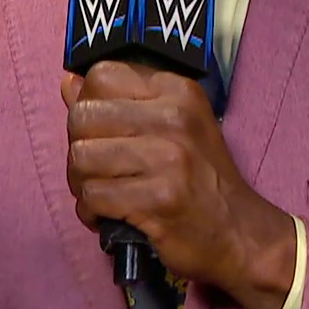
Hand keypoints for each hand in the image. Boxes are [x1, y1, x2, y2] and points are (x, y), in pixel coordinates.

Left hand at [61, 61, 295, 308]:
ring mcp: (168, 159)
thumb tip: (69, 83)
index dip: (88, 106)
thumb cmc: (201, 179)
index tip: (103, 133)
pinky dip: (90, 213)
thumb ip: (119, 103)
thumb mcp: (172, 126)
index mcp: (176, 91)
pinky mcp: (159, 200)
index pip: (101, 76)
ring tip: (102, 195)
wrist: (239, 232)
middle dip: (79, 149)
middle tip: (98, 171)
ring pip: (80, 159)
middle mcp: (173, 118)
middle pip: (82, 117)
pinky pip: (93, 197)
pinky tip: (108, 216)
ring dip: (81, 184)